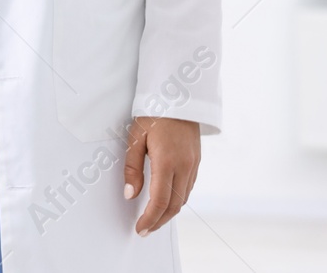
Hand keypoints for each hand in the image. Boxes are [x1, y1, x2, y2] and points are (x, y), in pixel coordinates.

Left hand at [124, 116, 200, 235]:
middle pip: (174, 205)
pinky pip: (189, 187)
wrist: (178, 96)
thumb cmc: (153, 115)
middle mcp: (184, 166)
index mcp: (167, 161)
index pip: (160, 201)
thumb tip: (130, 195)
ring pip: (184, 198)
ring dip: (169, 212)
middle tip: (145, 229)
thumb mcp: (135, 139)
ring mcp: (193, 164)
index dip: (150, 219)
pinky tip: (167, 201)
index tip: (140, 229)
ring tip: (154, 219)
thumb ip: (132, 169)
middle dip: (159, 221)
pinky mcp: (197, 161)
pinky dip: (178, 199)